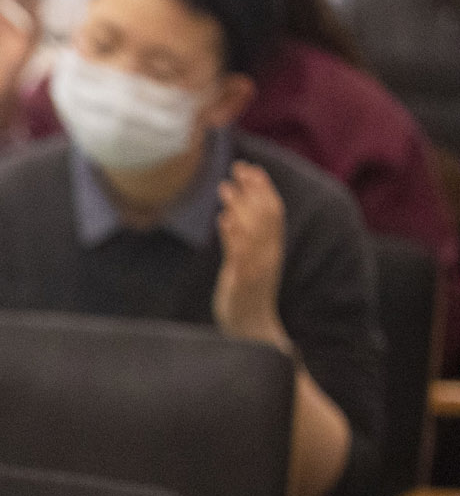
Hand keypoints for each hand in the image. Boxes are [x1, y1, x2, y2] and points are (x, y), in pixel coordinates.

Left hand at [213, 161, 288, 344]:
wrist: (252, 328)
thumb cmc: (246, 294)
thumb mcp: (242, 262)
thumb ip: (237, 239)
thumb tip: (229, 214)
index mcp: (270, 249)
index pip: (272, 211)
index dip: (263, 188)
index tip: (251, 168)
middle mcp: (267, 255)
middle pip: (265, 214)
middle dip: (253, 189)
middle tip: (239, 167)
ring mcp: (256, 268)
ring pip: (253, 230)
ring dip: (240, 206)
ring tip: (225, 186)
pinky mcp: (242, 282)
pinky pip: (240, 255)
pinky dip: (234, 236)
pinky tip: (223, 220)